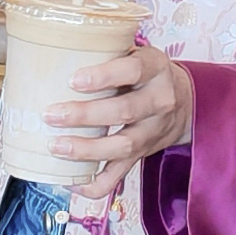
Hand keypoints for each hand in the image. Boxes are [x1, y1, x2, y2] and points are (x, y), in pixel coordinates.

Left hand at [46, 39, 193, 198]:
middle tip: (51, 115)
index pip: (133, 71)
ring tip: (55, 147)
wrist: (184, 102)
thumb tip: (51, 51)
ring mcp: (152, 131)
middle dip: (84, 115)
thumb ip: (106, 52)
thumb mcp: (136, 53)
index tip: (73, 80)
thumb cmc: (146, 74)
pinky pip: (120, 175)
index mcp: (155, 68)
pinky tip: (71, 180)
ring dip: (86, 149)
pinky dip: (95, 183)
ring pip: (123, 145)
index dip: (104, 76)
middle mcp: (159, 100)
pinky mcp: (143, 155)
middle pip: (124, 111)